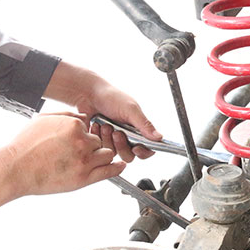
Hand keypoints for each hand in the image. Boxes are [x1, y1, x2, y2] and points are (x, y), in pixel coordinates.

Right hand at [0, 113, 124, 222]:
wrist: (15, 169)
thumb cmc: (25, 145)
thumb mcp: (43, 120)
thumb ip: (66, 116)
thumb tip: (84, 117)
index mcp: (74, 126)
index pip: (90, 127)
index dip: (83, 134)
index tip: (76, 140)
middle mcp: (82, 142)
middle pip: (99, 141)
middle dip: (92, 145)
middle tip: (78, 152)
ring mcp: (84, 160)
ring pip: (107, 154)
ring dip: (101, 156)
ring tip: (89, 160)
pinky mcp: (84, 178)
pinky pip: (109, 171)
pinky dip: (117, 167)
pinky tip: (120, 165)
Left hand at [44, 62, 161, 161]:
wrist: (89, 94)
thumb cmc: (111, 98)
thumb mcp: (130, 110)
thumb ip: (144, 125)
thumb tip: (160, 137)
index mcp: (138, 129)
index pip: (147, 149)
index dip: (143, 152)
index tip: (136, 147)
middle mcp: (127, 137)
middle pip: (129, 156)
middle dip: (122, 145)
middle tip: (116, 132)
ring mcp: (113, 140)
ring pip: (114, 153)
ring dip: (108, 140)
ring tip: (104, 125)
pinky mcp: (100, 142)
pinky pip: (101, 149)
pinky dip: (98, 137)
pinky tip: (96, 125)